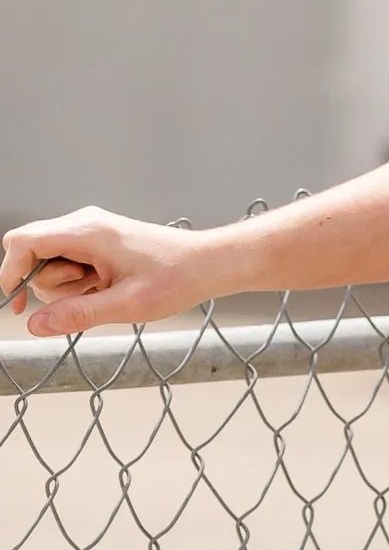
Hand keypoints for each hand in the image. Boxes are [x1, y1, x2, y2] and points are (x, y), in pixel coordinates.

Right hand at [0, 210, 215, 335]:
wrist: (207, 264)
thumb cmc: (175, 279)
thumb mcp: (126, 305)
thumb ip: (77, 314)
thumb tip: (36, 325)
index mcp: (86, 231)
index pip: (23, 242)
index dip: (11, 273)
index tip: (17, 304)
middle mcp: (83, 224)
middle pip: (31, 252)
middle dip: (49, 282)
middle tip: (88, 294)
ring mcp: (89, 230)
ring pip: (50, 261)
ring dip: (68, 284)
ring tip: (104, 290)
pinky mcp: (96, 241)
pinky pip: (68, 261)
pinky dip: (79, 280)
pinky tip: (106, 285)